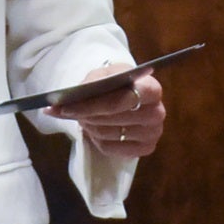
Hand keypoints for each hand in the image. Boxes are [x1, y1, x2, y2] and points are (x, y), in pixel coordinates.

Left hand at [48, 65, 164, 158]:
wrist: (130, 94)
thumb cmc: (117, 83)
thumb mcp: (105, 74)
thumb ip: (90, 83)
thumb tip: (69, 98)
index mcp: (152, 88)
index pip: (124, 99)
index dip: (95, 104)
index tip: (68, 106)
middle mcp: (157, 112)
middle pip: (114, 118)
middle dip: (86, 115)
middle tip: (65, 111)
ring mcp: (153, 133)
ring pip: (109, 134)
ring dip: (89, 126)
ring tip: (81, 118)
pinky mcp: (146, 149)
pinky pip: (111, 149)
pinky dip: (96, 140)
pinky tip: (93, 130)